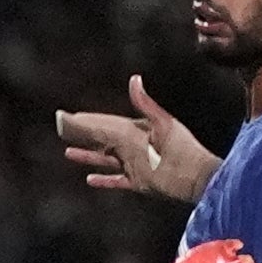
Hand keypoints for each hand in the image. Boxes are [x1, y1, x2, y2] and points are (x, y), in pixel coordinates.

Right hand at [55, 78, 218, 203]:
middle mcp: (133, 147)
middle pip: (103, 140)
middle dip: (83, 134)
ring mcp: (135, 165)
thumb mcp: (163, 124)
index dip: (87, 120)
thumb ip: (146, 104)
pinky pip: (116, 180)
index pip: (106, 124)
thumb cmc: (183, 151)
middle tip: (63, 129)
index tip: (69, 116)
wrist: (198, 178)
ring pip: (105, 159)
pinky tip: (89, 179)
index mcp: (136, 131)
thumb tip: (134, 79)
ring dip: (88, 155)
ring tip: (69, 152)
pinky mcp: (139, 183)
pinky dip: (103, 179)